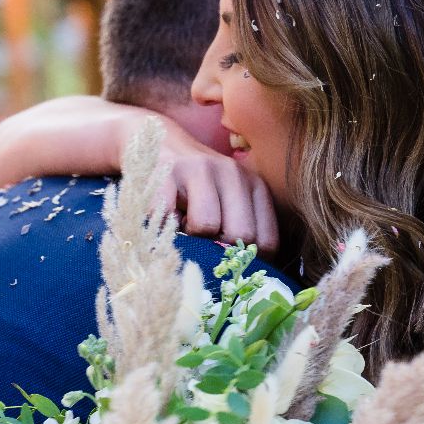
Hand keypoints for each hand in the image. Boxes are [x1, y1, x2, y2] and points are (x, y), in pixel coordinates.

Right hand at [148, 130, 279, 256]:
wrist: (157, 143)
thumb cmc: (197, 186)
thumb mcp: (229, 202)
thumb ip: (243, 230)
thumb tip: (246, 280)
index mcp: (254, 186)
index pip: (266, 241)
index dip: (247, 262)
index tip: (228, 262)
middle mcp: (233, 174)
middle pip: (240, 235)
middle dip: (218, 249)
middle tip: (202, 242)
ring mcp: (199, 169)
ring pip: (206, 226)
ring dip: (190, 237)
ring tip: (182, 226)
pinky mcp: (166, 171)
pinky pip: (170, 218)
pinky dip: (164, 228)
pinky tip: (164, 218)